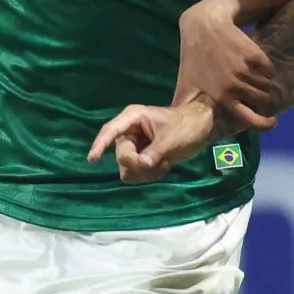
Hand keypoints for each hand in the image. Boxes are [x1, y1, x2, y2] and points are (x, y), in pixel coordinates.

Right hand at [89, 98, 218, 182]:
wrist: (201, 129)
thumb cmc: (186, 126)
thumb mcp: (172, 139)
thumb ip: (155, 152)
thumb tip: (142, 163)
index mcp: (133, 118)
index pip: (110, 131)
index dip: (100, 145)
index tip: (92, 159)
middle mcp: (128, 132)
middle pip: (122, 157)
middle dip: (139, 164)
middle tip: (159, 162)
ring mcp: (133, 146)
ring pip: (127, 169)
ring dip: (145, 172)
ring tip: (163, 163)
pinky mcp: (139, 158)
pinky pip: (135, 174)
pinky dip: (148, 175)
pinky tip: (163, 166)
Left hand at [175, 0, 279, 132]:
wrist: (205, 25)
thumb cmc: (193, 57)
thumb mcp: (186, 82)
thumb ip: (184, 105)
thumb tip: (178, 125)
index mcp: (222, 96)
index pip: (250, 118)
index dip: (264, 124)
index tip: (272, 121)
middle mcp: (236, 85)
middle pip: (263, 99)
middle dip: (263, 98)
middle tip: (258, 93)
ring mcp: (246, 69)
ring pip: (267, 85)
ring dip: (265, 84)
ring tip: (256, 78)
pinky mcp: (255, 55)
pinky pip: (269, 70)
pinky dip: (267, 70)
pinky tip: (257, 65)